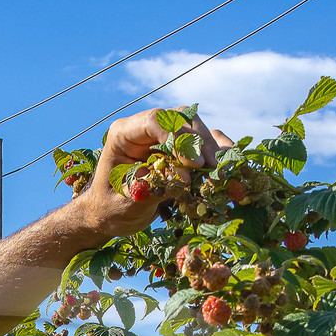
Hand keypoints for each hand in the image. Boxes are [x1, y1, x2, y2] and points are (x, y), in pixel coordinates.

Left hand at [72, 108, 232, 243]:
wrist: (109, 216)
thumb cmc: (110, 209)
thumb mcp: (125, 203)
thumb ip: (152, 189)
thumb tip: (186, 177)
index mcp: (124, 134)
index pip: (154, 121)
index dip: (177, 137)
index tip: (193, 163)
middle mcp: (146, 129)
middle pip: (180, 119)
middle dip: (200, 142)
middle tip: (212, 169)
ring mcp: (164, 137)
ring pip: (196, 129)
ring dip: (212, 149)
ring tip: (221, 173)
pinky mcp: (177, 150)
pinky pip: (202, 144)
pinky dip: (216, 154)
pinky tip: (226, 168)